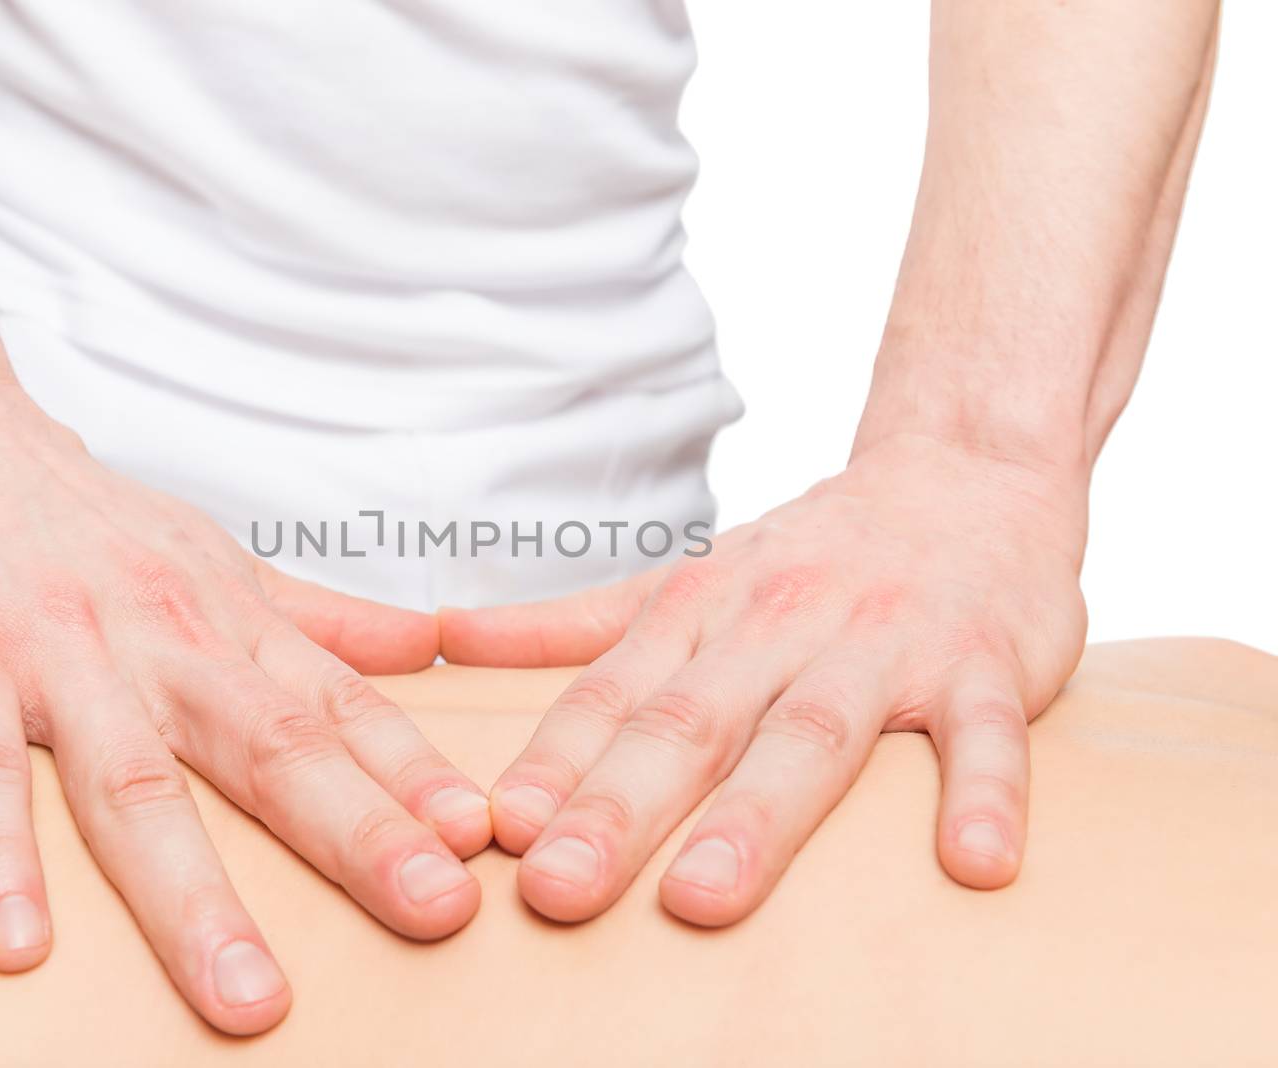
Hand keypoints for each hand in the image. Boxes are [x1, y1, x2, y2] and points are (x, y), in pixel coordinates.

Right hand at [0, 378, 490, 1033]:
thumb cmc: (78, 512)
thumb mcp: (213, 558)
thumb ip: (318, 618)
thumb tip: (431, 649)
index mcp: (226, 622)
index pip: (341, 706)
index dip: (415, 774)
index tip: (485, 839)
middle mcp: (160, 639)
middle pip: (271, 748)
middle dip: (359, 837)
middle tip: (438, 911)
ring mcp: (57, 652)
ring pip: (134, 783)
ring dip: (194, 895)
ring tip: (247, 997)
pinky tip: (20, 944)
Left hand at [441, 433, 1086, 924]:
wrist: (961, 475)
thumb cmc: (807, 556)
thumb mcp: (682, 580)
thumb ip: (572, 624)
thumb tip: (451, 640)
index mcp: (699, 610)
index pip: (611, 695)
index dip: (552, 763)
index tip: (497, 832)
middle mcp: (777, 624)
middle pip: (690, 723)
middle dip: (619, 808)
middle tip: (559, 889)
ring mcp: (881, 644)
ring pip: (812, 733)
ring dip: (757, 817)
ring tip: (702, 899)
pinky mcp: (982, 665)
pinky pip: (986, 733)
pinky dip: (982, 793)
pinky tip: (974, 864)